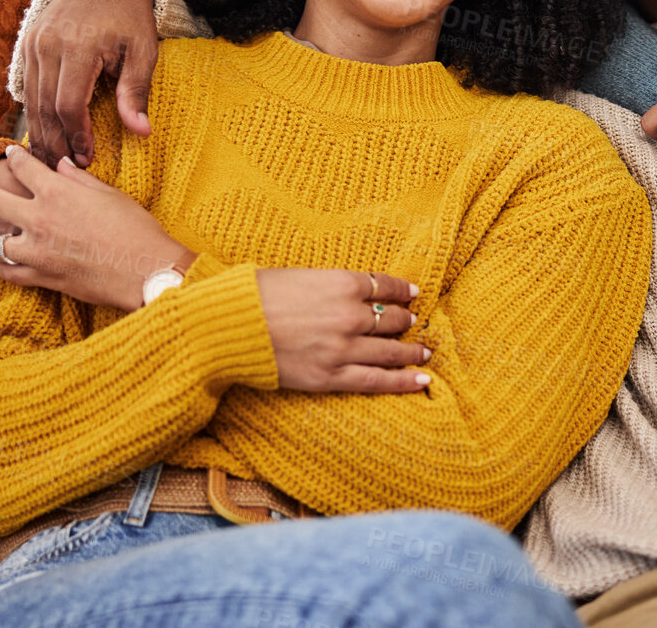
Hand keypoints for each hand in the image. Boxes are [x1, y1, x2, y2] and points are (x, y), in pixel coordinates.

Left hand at [0, 144, 192, 311]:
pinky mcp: (41, 277)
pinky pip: (7, 272)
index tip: (9, 154)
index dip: (13, 156)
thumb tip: (63, 166)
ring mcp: (36, 251)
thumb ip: (79, 179)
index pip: (22, 167)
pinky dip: (0, 265)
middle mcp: (39, 219)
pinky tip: (2, 260)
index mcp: (57, 192)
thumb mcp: (109, 194)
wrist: (145, 270)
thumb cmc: (135, 229)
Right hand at [23, 0, 158, 168]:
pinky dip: (34, 113)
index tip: (88, 158)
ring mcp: (32, 44)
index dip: (77, 135)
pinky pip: (27, 87)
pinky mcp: (26, 44)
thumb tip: (142, 133)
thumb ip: (136, 91)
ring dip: (41, 133)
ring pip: (31, 101)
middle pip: (44, 107)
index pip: (69, 104)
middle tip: (67, 170)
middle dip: (55, 142)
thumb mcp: (143, 50)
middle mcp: (46, 45)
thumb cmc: (130, 16)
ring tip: (54, 161)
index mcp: (76, 46)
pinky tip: (45, 135)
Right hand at [255, 269, 432, 393]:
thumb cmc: (258, 294)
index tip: (411, 293)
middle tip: (414, 323)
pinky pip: (375, 380)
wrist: (231, 325)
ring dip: (411, 351)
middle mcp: (349, 315)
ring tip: (425, 353)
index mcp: (342, 283)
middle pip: (391, 318)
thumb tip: (350, 292)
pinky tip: (422, 380)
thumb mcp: (301, 276)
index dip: (401, 289)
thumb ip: (331, 285)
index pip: (384, 285)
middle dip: (405, 320)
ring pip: (390, 351)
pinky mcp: (330, 376)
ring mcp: (342, 348)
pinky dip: (402, 381)